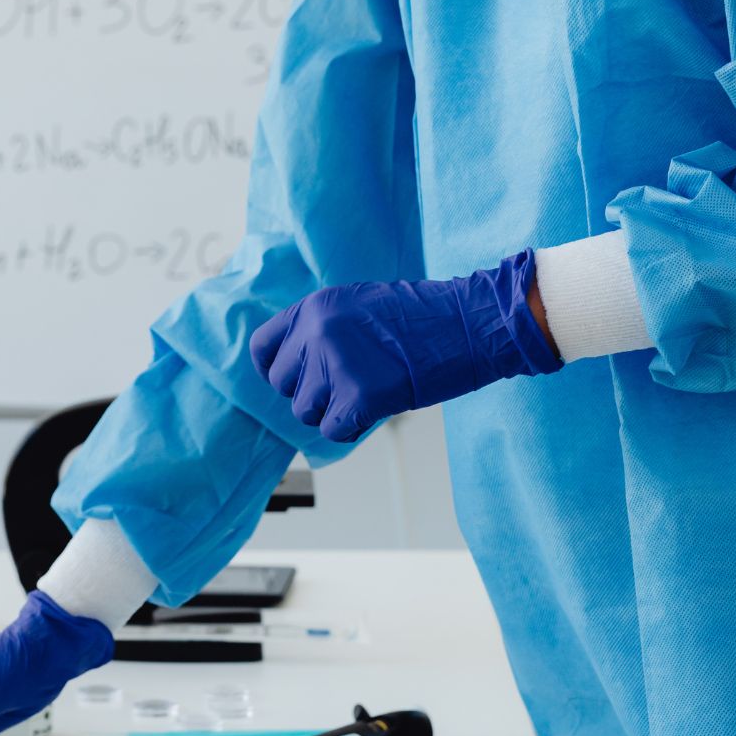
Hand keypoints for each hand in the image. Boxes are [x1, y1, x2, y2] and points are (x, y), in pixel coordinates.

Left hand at [249, 249, 561, 442]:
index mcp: (314, 307)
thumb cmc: (424, 318)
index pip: (263, 349)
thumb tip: (297, 367)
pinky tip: (372, 412)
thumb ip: (322, 329)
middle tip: (344, 388)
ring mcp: (336, 365)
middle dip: (311, 393)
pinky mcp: (360, 397)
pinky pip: (332, 430)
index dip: (277, 370)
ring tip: (364, 395)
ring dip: (332, 411)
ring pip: (305, 411)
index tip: (297, 379)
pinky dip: (350, 429)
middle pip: (283, 386)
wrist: (471, 323)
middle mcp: (317, 334)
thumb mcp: (359, 305)